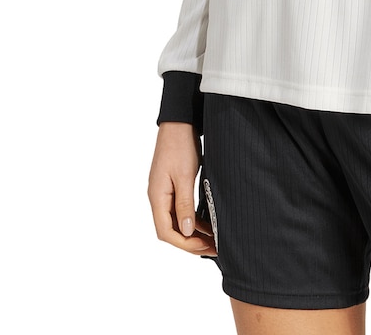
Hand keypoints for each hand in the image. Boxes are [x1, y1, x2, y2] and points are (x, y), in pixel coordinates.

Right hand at [147, 122, 216, 255]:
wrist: (179, 122)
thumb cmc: (180, 145)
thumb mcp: (185, 176)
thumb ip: (184, 204)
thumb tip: (187, 231)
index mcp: (157, 197)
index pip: (166, 232)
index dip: (184, 243)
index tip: (204, 247)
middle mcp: (158, 197)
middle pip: (170, 230)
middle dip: (190, 242)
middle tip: (212, 247)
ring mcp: (164, 192)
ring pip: (176, 221)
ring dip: (193, 232)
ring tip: (213, 239)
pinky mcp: (172, 186)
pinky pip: (180, 210)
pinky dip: (193, 219)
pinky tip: (207, 223)